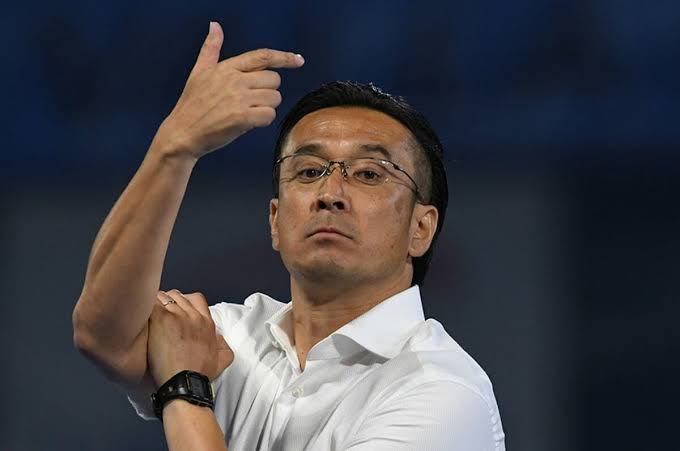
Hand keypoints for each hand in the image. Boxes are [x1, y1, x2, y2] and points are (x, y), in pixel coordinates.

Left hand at [147, 289, 233, 386]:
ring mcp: (178, 315)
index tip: (176, 308)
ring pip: (164, 296)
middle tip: (159, 311)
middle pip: (178, 296)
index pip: (196, 299)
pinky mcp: (162, 319)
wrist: (184, 383)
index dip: (184, 301)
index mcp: (206, 323)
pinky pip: (153, 302)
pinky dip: (146, 305)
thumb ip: (224, 345)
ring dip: (156, 303)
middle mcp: (193, 316)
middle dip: (168, 301)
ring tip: (147, 314)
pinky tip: (141, 314)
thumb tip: (219, 337)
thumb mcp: (222, 360)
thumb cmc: (199, 375)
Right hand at [151, 21, 304, 159]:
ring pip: (274, 98)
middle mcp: (235, 80)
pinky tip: (250, 123)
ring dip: (266, 107)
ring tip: (248, 112)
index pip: (263, 56)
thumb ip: (211, 48)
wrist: (183, 132)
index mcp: (227, 67)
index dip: (284, 57)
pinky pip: (269, 115)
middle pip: (274, 80)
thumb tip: (215, 26)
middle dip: (268, 91)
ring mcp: (239, 99)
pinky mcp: (242, 118)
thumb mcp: (199, 72)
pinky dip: (263, 120)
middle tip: (252, 101)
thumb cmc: (192, 105)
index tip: (298, 60)